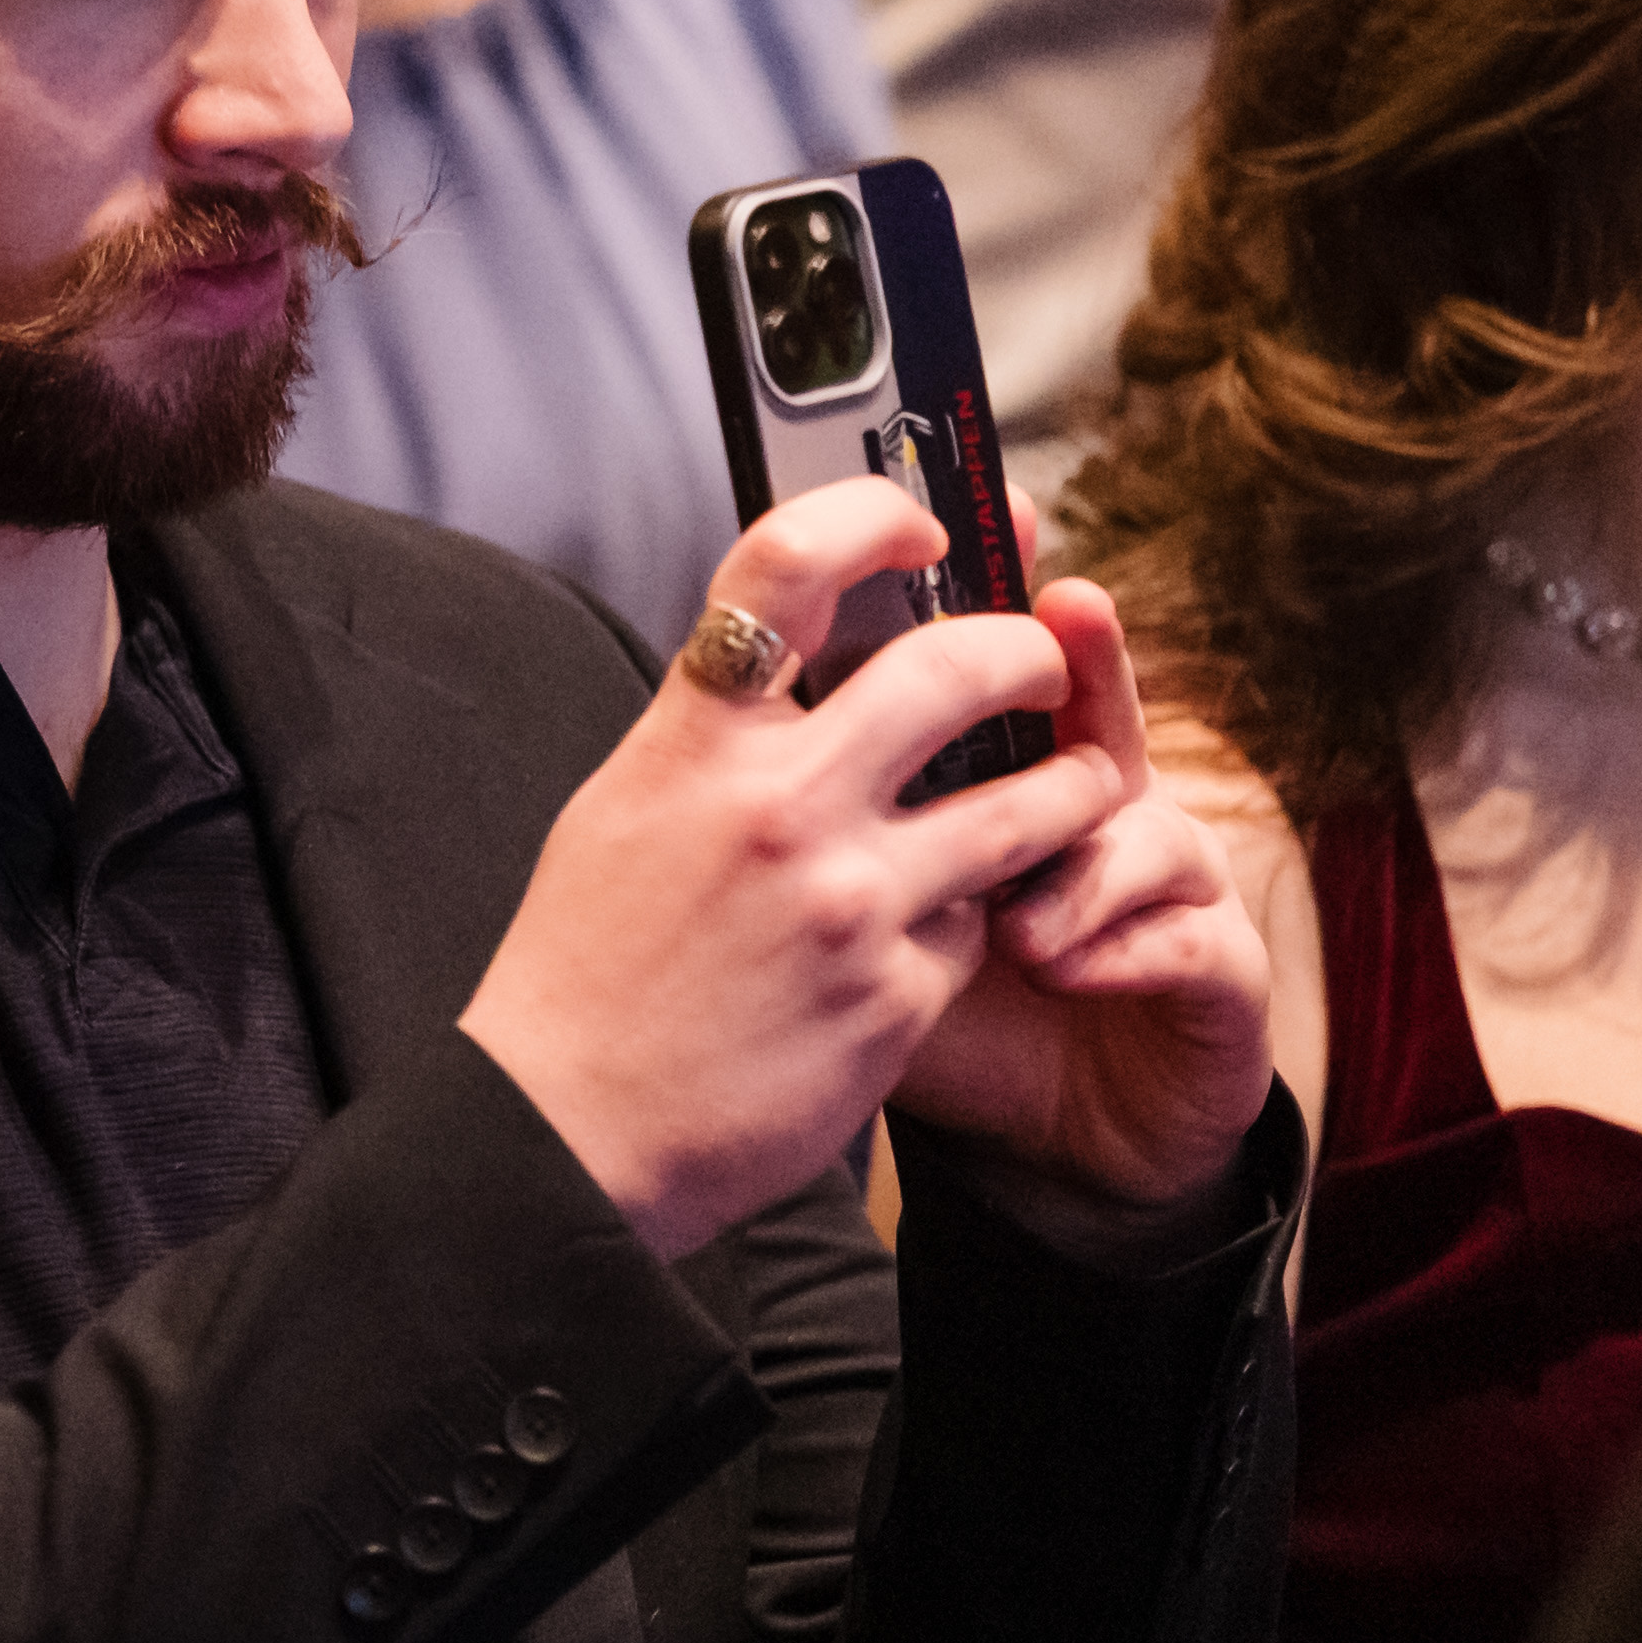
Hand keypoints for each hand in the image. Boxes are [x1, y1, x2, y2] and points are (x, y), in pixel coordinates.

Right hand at [463, 480, 1167, 1263]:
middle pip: (960, 665)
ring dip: (1070, 783)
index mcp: (695, 740)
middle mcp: (779, 804)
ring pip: (1027, 804)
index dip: (876, 513)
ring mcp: (849, 901)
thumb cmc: (586, 963)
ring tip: (1075, 784)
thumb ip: (719, 726)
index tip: (926, 525)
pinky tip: (926, 937)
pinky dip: (967, 922)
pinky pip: (975, 926)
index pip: (791, 561)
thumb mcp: (627, 803)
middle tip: (1041, 662)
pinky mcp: (898, 996)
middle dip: (1028, 651)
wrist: (566, 1129)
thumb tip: (807, 648)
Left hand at [889, 570, 1273, 1223]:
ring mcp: (1172, 887)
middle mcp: (1102, 811)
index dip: (1005, 591)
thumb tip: (726, 721)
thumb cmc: (935, 1015)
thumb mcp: (858, 914)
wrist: (1045, 1154)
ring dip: (1079, 859)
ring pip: (1151, 824)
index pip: (1013, 671)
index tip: (979, 524)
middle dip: (1080, 666)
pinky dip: (1124, 944)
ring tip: (1014, 919)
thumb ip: (828, 819)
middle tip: (1048, 634)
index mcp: (1012, 780)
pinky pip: (1193, 937)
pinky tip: (1061, 963)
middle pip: (1099, 713)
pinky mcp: (1221, 974)